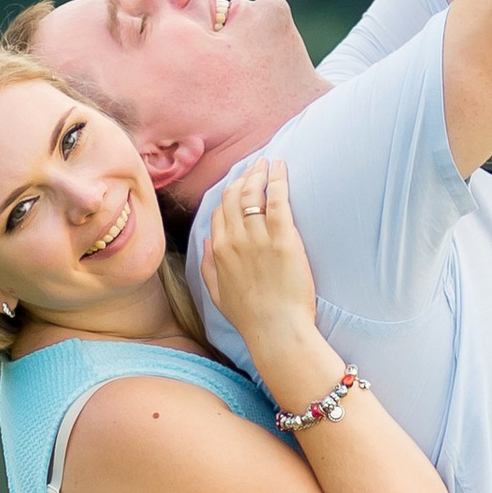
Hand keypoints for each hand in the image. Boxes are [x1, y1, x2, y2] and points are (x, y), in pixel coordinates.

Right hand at [199, 158, 326, 381]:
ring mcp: (258, 237)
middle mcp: (234, 239)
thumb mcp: (217, 294)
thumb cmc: (250, 317)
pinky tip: (281, 167)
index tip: (240, 184)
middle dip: (244, 176)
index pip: (220, 211)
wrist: (276, 330)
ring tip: (268, 162)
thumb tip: (208, 241)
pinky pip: (277, 200)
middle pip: (235, 196)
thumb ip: (208, 265)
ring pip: (254, 193)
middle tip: (256, 166)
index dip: (230, 193)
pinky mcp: (283, 238)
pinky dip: (278, 180)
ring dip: (260, 172)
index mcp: (218, 250)